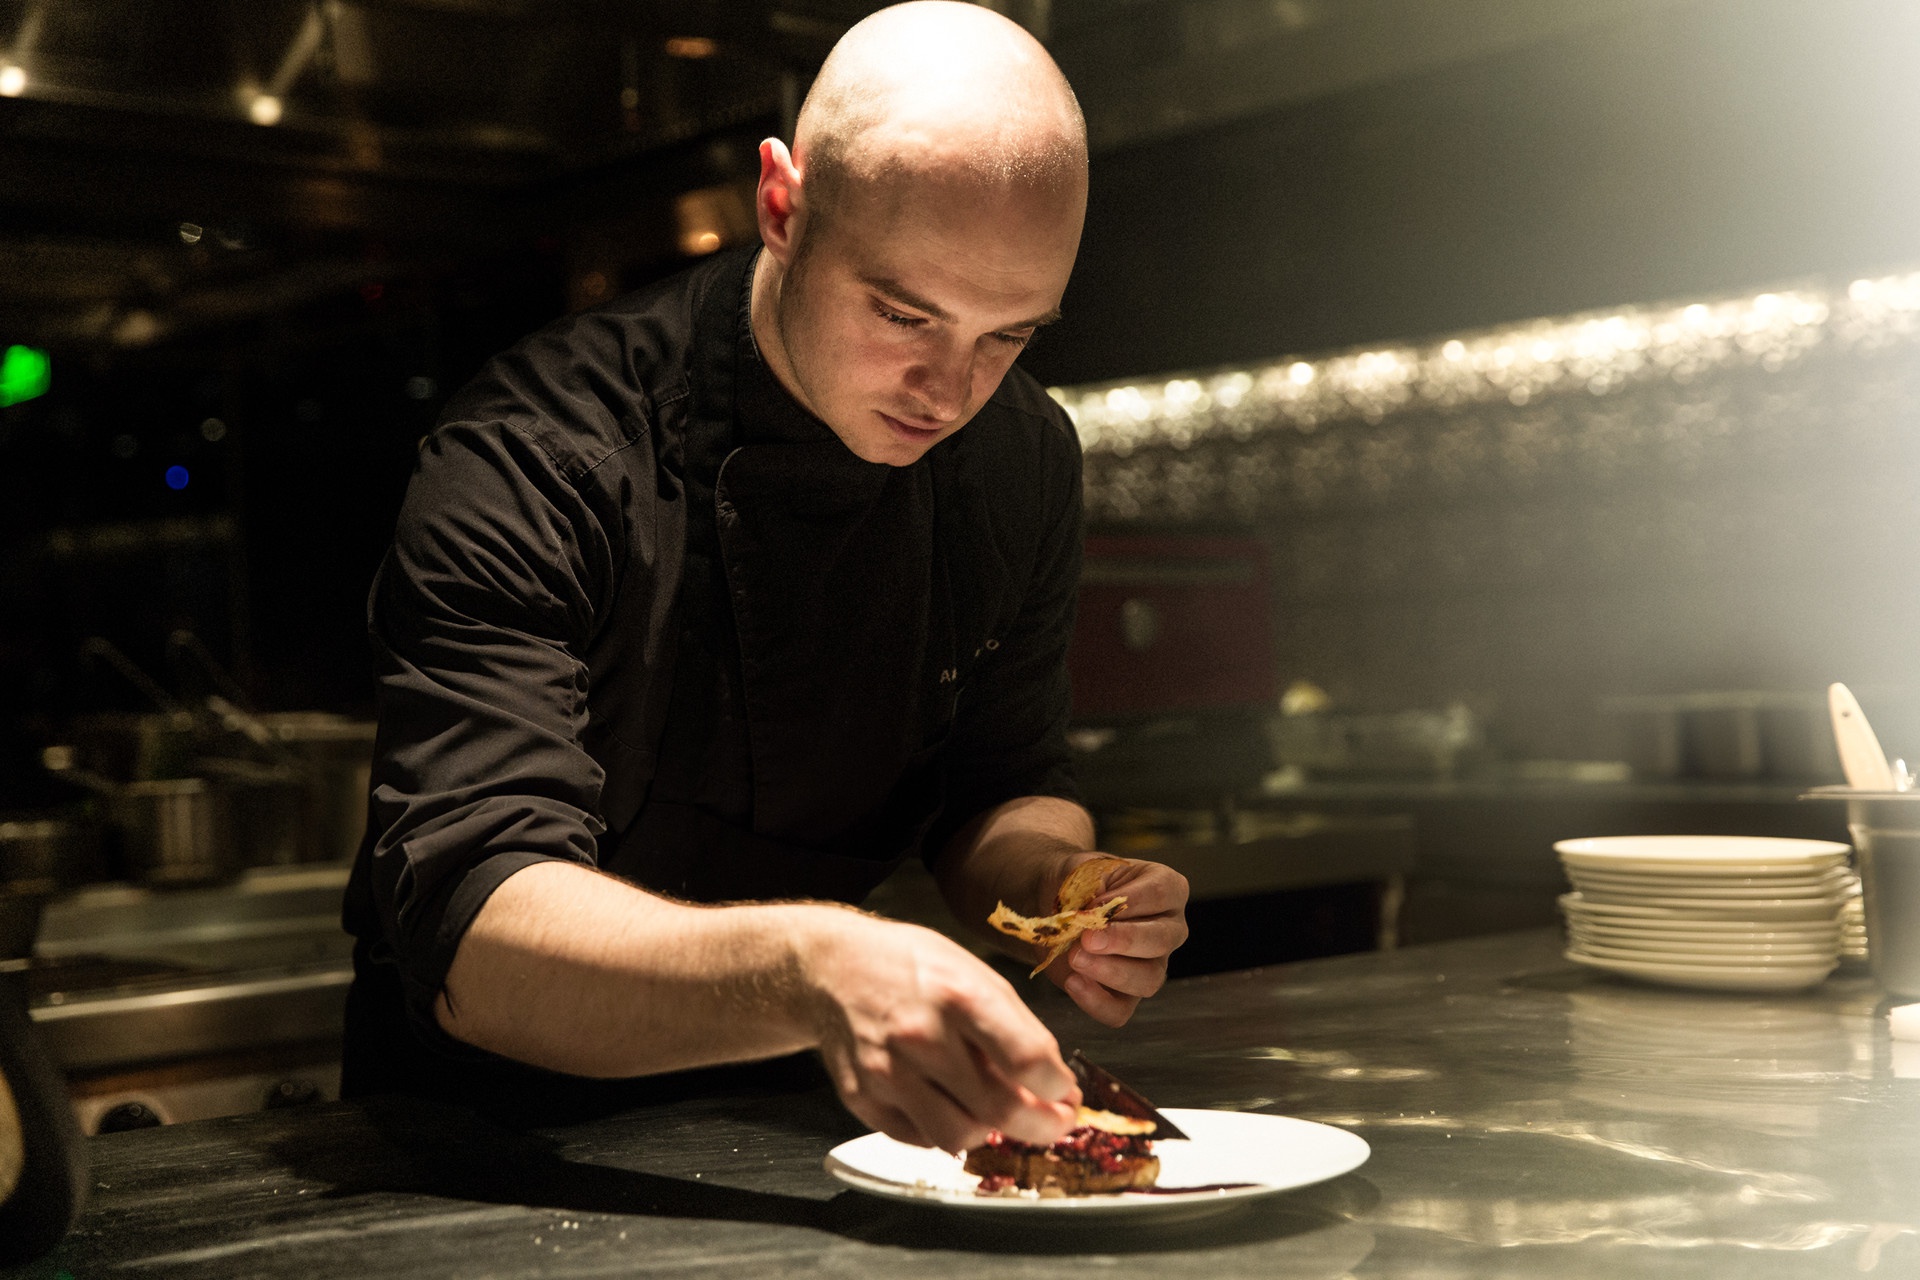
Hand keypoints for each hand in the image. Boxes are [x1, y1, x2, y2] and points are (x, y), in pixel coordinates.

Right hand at [799, 911, 1080, 1151]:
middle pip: (999, 1109)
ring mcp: (886, 1071)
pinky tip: (952, 1105)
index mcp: (958, 995)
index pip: (1027, 1061)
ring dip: (991, 1133)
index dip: (1059, 1088)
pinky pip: (919, 1139)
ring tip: (998, 1112)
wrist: (834, 968)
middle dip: (1042, 1126)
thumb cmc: (912, 967)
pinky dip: (945, 1132)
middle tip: (1054, 1121)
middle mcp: (920, 1035)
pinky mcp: (861, 1098)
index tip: (1067, 1093)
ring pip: (959, 1137)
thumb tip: (1053, 1085)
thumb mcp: (974, 974)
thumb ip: (1015, 1028)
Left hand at [1044, 854, 1188, 1026]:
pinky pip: (1120, 1010)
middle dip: (1124, 940)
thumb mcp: (1081, 870)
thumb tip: (1095, 911)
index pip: (1162, 894)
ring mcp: (1152, 964)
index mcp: (1165, 888)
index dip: (1131, 901)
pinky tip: (1073, 982)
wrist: (1052, 903)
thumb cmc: (1076, 882)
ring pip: (1148, 979)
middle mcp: (1168, 928)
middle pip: (1162, 940)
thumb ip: (1089, 883)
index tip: (1095, 903)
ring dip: (1110, 972)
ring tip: (1075, 958)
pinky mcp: (1126, 993)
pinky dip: (1096, 1001)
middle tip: (1088, 938)